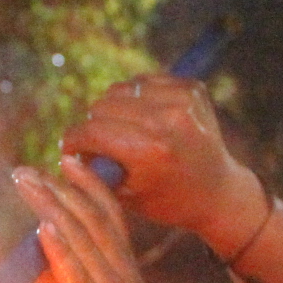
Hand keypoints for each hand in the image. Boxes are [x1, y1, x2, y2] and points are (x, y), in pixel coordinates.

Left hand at [14, 156, 190, 282]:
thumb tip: (41, 268)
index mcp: (126, 274)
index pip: (111, 218)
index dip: (90, 186)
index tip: (68, 161)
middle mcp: (122, 276)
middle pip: (92, 219)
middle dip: (60, 189)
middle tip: (29, 168)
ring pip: (82, 238)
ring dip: (53, 207)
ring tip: (28, 183)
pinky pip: (78, 275)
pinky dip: (61, 248)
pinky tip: (44, 227)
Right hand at [61, 77, 266, 252]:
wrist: (219, 193)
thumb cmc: (168, 201)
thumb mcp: (125, 196)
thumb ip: (92, 173)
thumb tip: (64, 154)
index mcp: (149, 149)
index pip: (91, 130)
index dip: (72, 140)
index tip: (69, 149)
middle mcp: (167, 119)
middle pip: (102, 106)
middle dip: (93, 126)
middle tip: (98, 145)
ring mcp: (182, 100)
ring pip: (120, 89)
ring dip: (114, 109)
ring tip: (121, 131)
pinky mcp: (192, 88)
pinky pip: (144, 81)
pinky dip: (137, 98)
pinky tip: (143, 118)